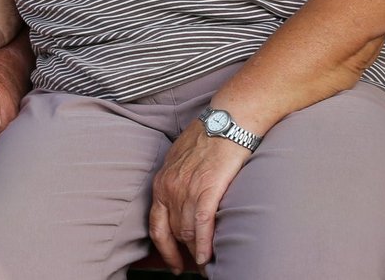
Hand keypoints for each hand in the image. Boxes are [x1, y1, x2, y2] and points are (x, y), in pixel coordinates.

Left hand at [148, 122, 250, 271]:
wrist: (228, 120)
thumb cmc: (209, 136)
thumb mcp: (180, 157)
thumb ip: (176, 180)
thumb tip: (179, 198)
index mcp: (161, 181)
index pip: (156, 224)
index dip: (163, 248)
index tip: (171, 262)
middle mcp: (169, 188)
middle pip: (173, 232)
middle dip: (181, 252)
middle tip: (191, 266)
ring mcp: (187, 190)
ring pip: (187, 232)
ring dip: (195, 252)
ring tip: (204, 264)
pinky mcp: (207, 190)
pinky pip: (201, 226)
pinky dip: (203, 246)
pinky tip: (206, 257)